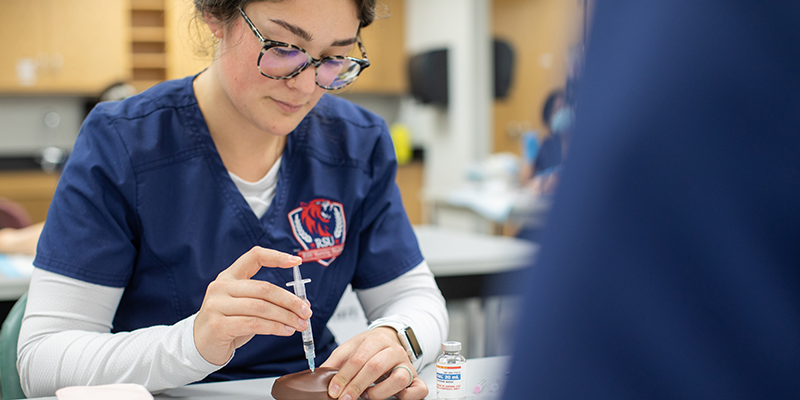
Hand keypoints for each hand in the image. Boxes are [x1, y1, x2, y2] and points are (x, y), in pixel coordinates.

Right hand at [193, 246, 309, 364]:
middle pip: (264, 288)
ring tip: (300, 324)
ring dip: (286, 317)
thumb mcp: (248, 308)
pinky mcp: (218, 325)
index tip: (297, 261)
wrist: (200, 346)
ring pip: (261, 308)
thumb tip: (302, 303)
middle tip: (306, 311)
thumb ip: (270, 302)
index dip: (276, 257)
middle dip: (290, 300)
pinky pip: (254, 324)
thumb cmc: (228, 323)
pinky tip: (285, 331)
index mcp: (229, 276)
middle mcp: (221, 287)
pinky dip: (275, 327)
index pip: (254, 256)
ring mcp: (217, 305)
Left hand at [322, 327, 427, 399]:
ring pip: (399, 378)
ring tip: (366, 395)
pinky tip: (392, 397)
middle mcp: (394, 350)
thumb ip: (336, 361)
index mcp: (377, 339)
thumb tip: (319, 375)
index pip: (359, 358)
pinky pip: (418, 390)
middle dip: (356, 385)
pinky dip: (406, 397)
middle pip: (376, 367)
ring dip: (379, 392)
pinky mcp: (416, 378)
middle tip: (344, 398)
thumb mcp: (351, 348)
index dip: (344, 376)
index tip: (334, 390)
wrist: (392, 340)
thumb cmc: (370, 347)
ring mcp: (407, 364)